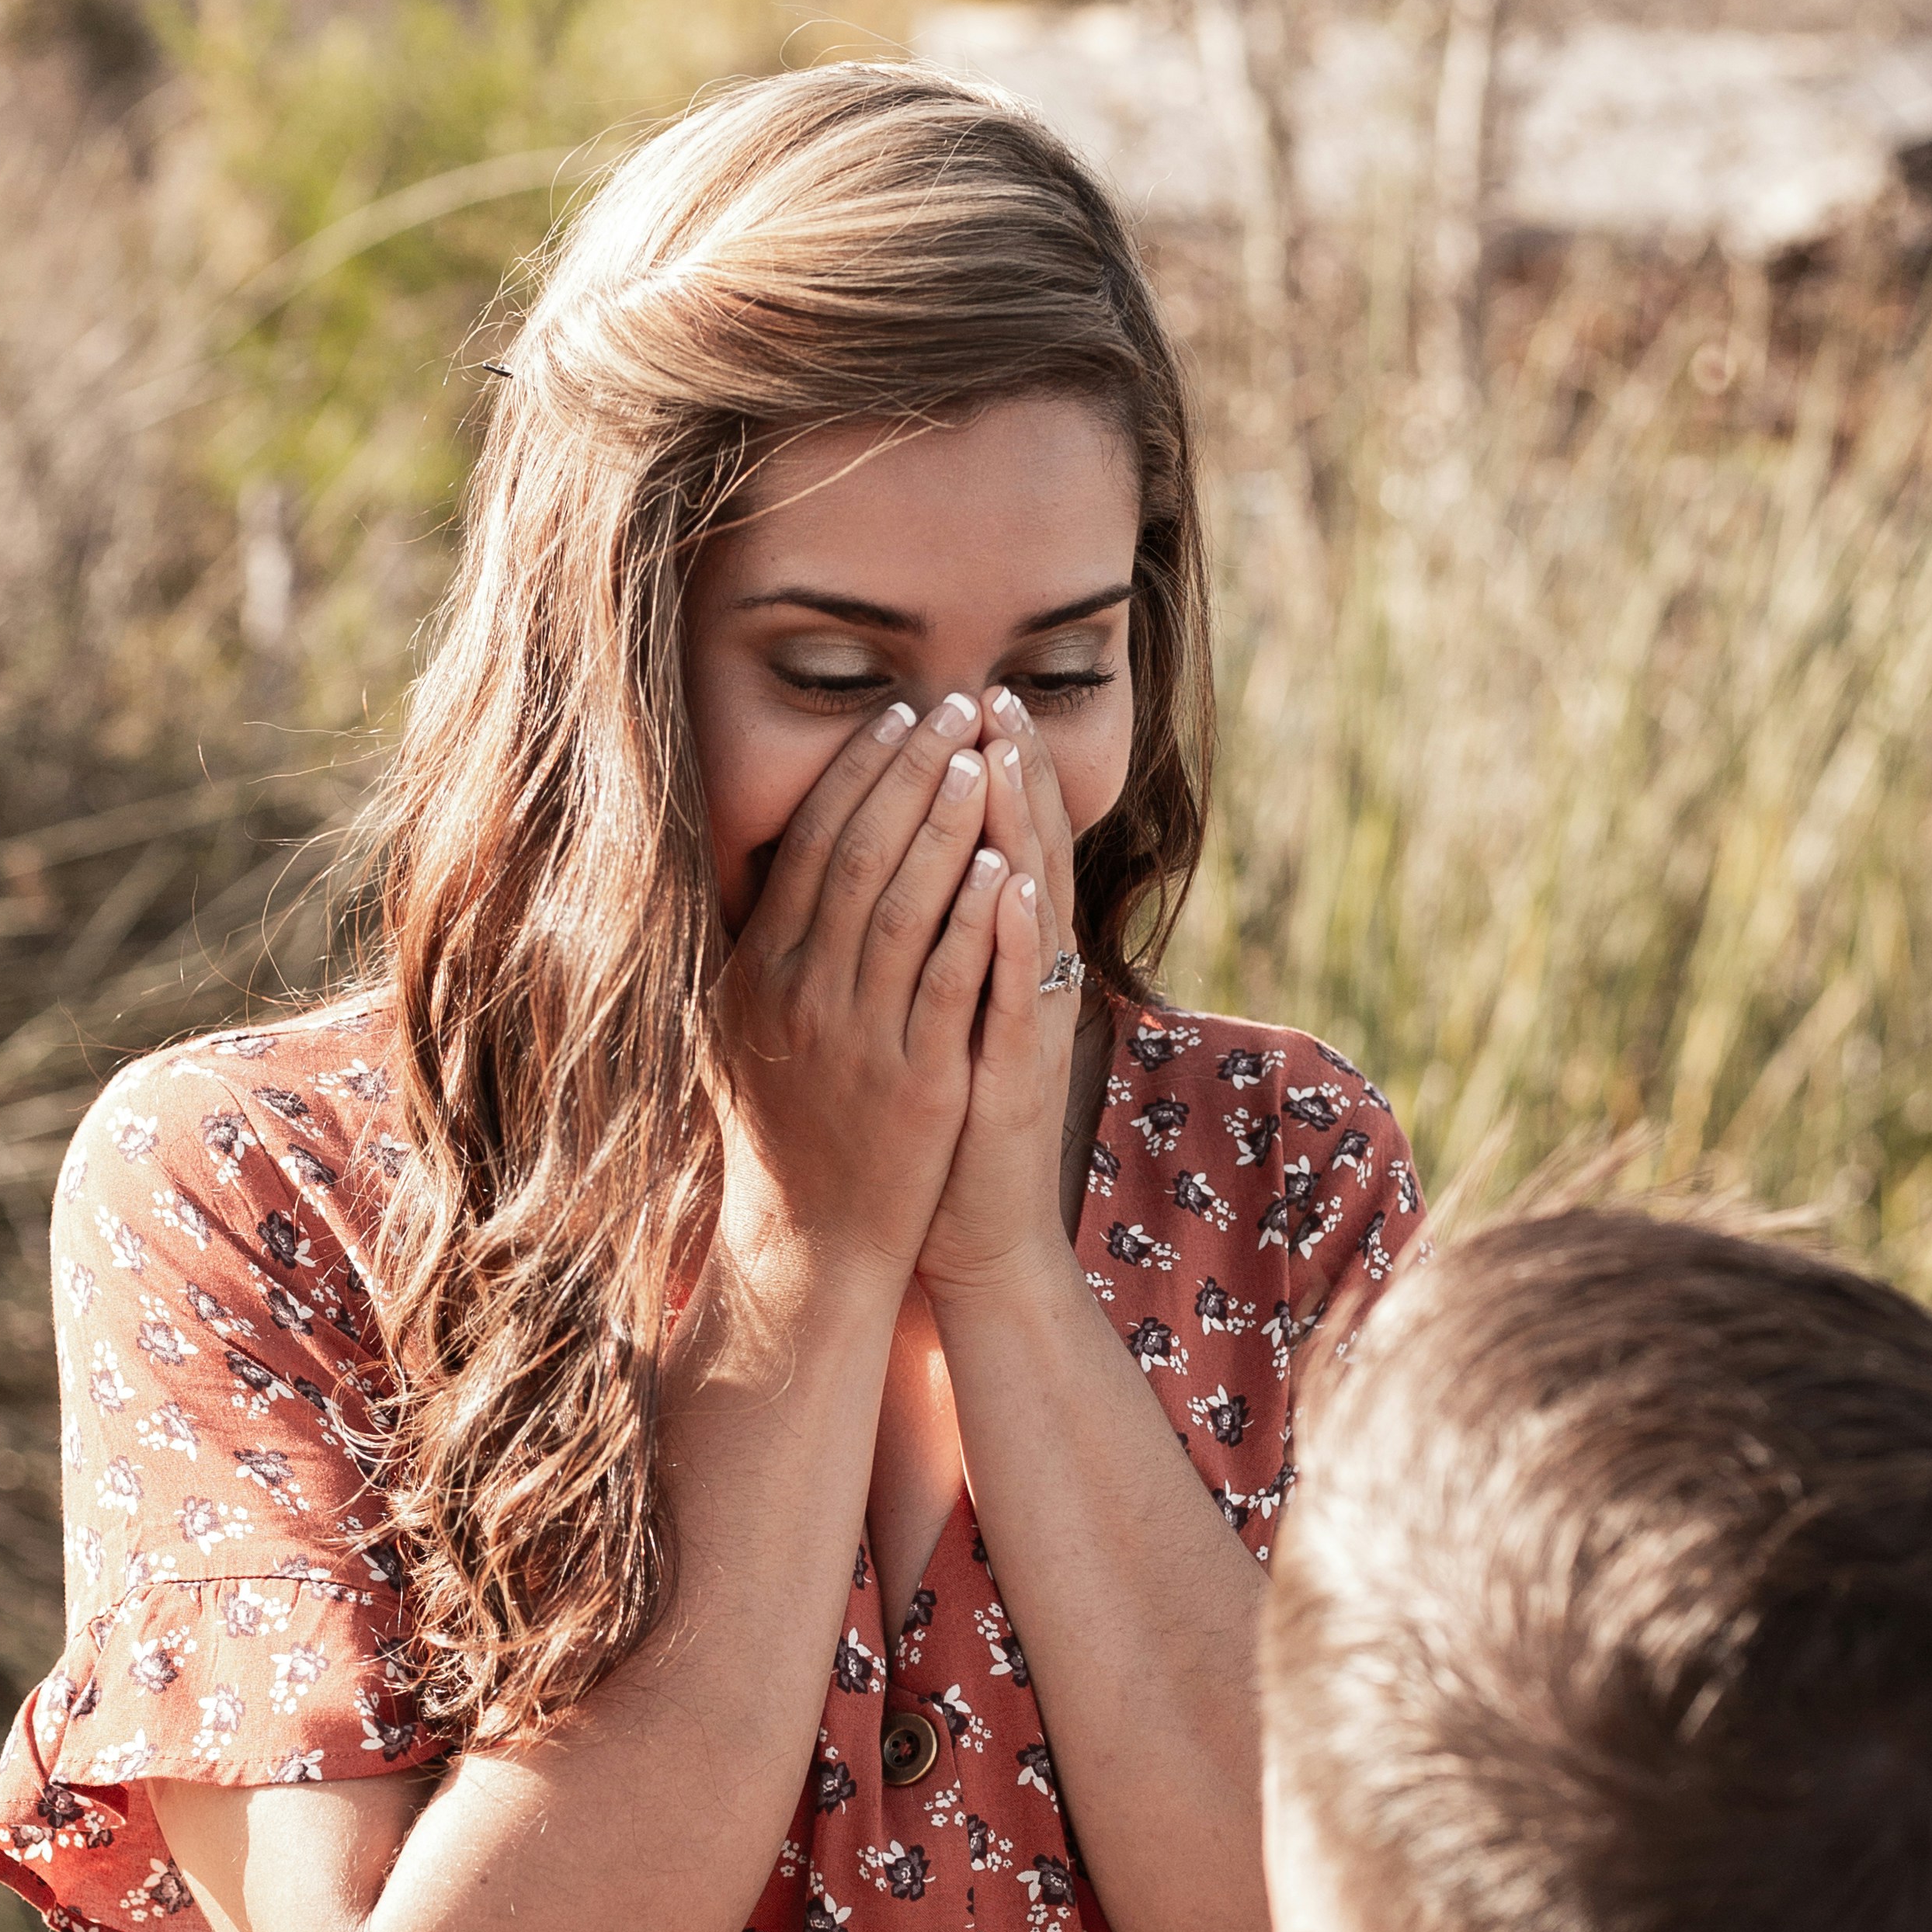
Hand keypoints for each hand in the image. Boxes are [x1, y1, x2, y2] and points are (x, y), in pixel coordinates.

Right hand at [714, 687, 1011, 1281]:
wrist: (807, 1243)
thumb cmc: (780, 1130)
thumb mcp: (740, 1028)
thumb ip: (754, 946)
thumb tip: (757, 860)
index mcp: (760, 970)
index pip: (809, 844)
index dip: (856, 773)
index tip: (898, 716)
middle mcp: (802, 993)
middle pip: (859, 854)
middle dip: (911, 772)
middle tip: (956, 706)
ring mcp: (858, 1036)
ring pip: (905, 904)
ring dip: (946, 823)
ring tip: (983, 758)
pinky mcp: (915, 1081)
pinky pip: (950, 982)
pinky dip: (977, 920)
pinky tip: (1004, 866)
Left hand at [915, 688, 1084, 1301]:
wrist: (971, 1237)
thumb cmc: (942, 1128)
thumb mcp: (933, 1018)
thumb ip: (931, 946)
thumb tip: (904, 871)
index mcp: (1002, 964)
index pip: (1002, 846)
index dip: (993, 774)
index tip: (972, 698)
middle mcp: (1024, 984)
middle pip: (1026, 856)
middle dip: (1011, 774)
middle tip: (995, 694)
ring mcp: (1023, 1028)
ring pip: (1027, 912)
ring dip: (1019, 831)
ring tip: (1003, 754)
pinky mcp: (1010, 1078)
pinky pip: (1013, 996)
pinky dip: (1009, 938)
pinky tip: (1004, 882)